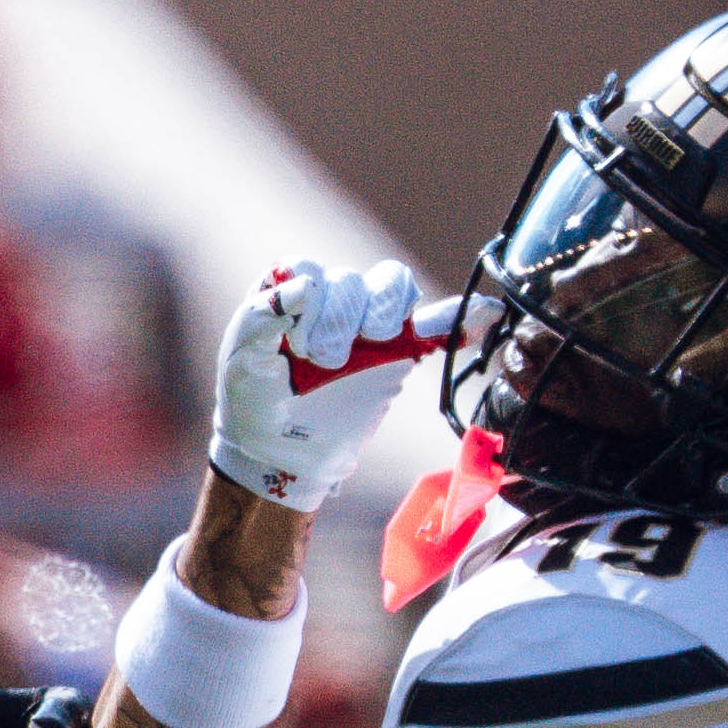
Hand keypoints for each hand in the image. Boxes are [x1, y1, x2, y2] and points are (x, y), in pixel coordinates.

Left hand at [207, 257, 457, 513]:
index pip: (314, 272)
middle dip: (341, 319)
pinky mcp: (397, 353)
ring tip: (369, 345)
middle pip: (356, 282)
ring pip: (394, 289)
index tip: (297, 346)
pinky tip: (485, 314)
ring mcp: (368, 326)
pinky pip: (434, 326)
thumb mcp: (242, 360)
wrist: (282, 455)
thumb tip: (302, 287)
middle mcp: (332, 301)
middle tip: (323, 363)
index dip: (312, 302)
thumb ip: (260, 317)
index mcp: (292, 294)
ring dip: (384, 312)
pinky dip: (460, 318)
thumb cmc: (254, 404)